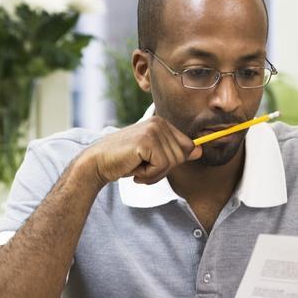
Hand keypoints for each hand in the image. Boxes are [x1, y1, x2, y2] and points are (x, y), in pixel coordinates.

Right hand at [81, 116, 201, 186]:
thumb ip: (174, 152)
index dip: (172, 161)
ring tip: (136, 166)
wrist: (97, 163)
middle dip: (162, 169)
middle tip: (141, 166)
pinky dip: (148, 174)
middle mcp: (160, 122)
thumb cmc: (124, 160)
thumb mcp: (153, 156)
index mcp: (162, 123)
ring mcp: (153, 130)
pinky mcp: (147, 141)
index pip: (187, 146)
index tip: (152, 162)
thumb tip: (199, 150)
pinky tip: (133, 167)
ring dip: (154, 173)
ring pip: (172, 163)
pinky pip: (161, 166)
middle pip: (181, 156)